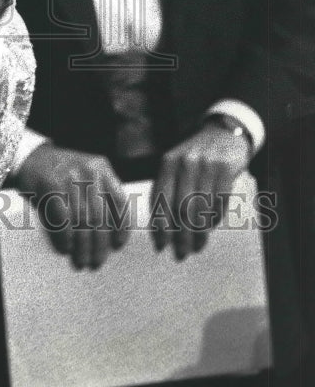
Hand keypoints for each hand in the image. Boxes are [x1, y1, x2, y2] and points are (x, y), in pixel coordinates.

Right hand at [16, 141, 128, 269]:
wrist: (29, 157)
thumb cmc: (60, 172)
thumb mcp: (86, 174)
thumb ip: (100, 194)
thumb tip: (110, 236)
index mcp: (102, 167)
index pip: (119, 202)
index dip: (120, 227)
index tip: (117, 246)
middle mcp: (88, 170)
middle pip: (99, 216)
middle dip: (99, 245)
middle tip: (96, 262)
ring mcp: (69, 176)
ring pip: (82, 220)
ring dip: (82, 247)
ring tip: (80, 261)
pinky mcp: (50, 184)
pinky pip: (62, 218)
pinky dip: (65, 237)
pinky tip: (65, 248)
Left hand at [151, 124, 251, 258]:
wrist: (223, 133)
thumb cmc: (195, 155)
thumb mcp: (176, 165)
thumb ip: (169, 188)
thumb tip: (163, 227)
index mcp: (168, 162)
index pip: (161, 198)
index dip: (160, 225)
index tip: (160, 245)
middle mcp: (186, 162)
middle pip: (181, 208)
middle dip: (180, 235)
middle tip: (180, 254)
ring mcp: (207, 165)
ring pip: (201, 208)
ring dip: (198, 233)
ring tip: (196, 247)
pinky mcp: (226, 169)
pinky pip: (219, 202)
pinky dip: (214, 219)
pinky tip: (209, 228)